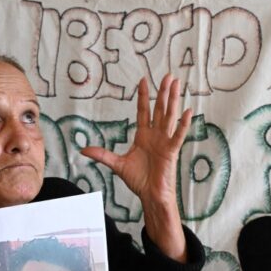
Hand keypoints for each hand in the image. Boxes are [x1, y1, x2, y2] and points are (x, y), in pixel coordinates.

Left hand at [81, 73, 191, 259]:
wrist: (150, 195)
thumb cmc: (139, 180)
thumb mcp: (117, 165)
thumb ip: (102, 155)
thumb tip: (83, 150)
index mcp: (143, 136)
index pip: (144, 111)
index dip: (143, 96)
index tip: (143, 80)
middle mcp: (156, 135)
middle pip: (160, 109)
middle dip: (163, 92)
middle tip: (168, 75)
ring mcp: (165, 142)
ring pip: (169, 116)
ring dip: (173, 100)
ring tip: (177, 84)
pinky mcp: (171, 152)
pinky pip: (178, 135)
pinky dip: (182, 124)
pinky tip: (187, 111)